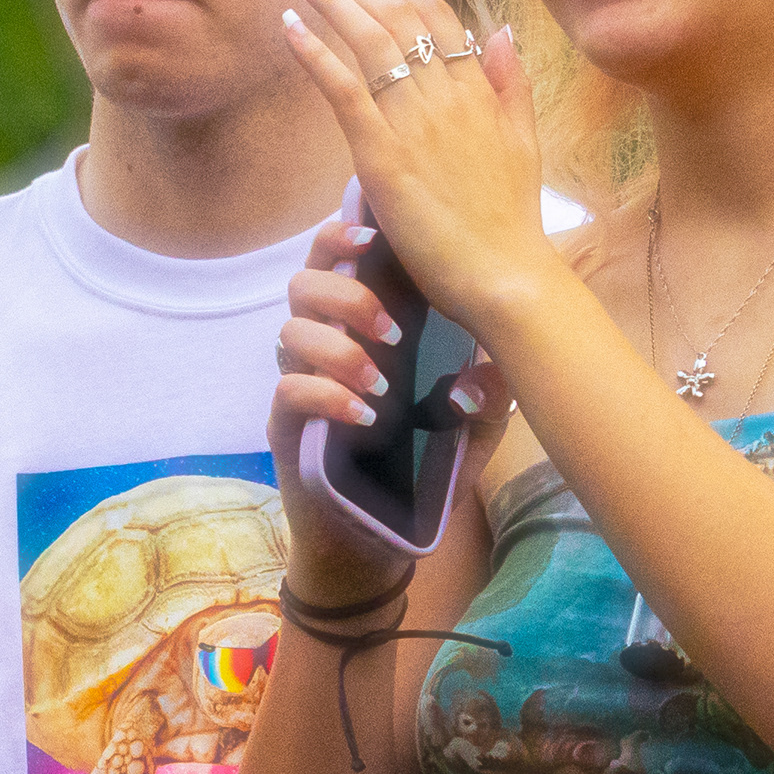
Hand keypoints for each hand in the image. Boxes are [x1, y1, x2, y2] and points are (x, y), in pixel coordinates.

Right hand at [267, 204, 509, 603]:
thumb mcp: (473, 434)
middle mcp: (329, 344)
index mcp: (368, 326)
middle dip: (345, 292)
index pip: (342, 258)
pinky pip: (288, 390)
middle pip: (304, 282)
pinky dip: (326, 395)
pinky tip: (366, 418)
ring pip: (290, 332)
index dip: (347, 234)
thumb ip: (488, 399)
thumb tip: (480, 375)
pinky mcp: (286, 426)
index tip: (375, 237)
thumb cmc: (423, 472)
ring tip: (384, 385)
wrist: (379, 540)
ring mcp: (303, 383)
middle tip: (392, 329)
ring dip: (339, 348)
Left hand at [278, 0, 556, 337]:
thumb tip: (500, 30)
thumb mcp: (523, 142)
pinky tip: (289, 27)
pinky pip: (344, 88)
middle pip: (396, 18)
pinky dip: (314, 52)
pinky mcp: (383, 155)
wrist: (504, 274)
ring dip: (330, 1)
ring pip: (369, 41)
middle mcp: (447, 95)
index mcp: (479, 90)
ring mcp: (414, 122)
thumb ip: (512, 84)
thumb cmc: (510, 220)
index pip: (435, 17)